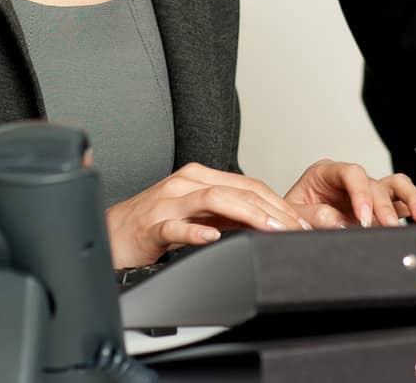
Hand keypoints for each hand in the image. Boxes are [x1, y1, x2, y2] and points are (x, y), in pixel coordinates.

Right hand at [105, 162, 310, 267]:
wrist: (111, 236)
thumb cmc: (155, 226)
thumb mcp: (198, 216)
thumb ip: (230, 216)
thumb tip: (270, 224)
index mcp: (200, 178)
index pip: (250, 185)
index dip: (280, 203)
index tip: (303, 223)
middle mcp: (185, 183)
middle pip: (238, 189)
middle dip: (273, 210)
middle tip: (298, 230)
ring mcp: (167, 202)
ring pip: (214, 200)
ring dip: (248, 214)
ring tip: (271, 229)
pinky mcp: (150, 225)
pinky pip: (175, 226)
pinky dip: (195, 231)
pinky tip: (212, 237)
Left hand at [283, 158, 415, 227]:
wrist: (290, 228)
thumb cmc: (290, 217)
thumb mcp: (292, 215)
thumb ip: (312, 215)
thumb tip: (335, 219)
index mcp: (327, 172)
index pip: (351, 173)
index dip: (360, 194)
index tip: (363, 219)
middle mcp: (353, 179)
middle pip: (379, 183)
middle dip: (387, 207)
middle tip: (388, 227)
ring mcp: (372, 191)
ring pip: (400, 187)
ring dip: (414, 202)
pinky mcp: (385, 207)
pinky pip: (414, 201)